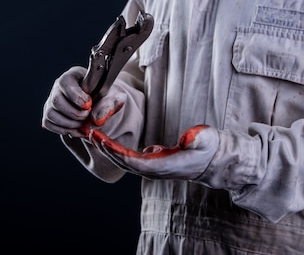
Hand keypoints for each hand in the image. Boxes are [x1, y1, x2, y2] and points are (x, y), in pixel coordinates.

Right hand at [41, 66, 126, 137]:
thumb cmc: (107, 97)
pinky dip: (64, 130)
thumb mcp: (113, 96)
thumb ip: (108, 104)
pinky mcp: (49, 114)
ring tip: (84, 124)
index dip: (75, 96)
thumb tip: (96, 118)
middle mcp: (59, 87)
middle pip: (56, 100)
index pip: (65, 82)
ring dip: (69, 124)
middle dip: (74, 113)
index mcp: (74, 75)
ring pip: (51, 113)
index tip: (88, 105)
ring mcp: (52, 100)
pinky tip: (78, 129)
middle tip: (87, 117)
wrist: (102, 105)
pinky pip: (49, 123)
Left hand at [89, 124, 218, 180]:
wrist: (213, 161)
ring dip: (108, 149)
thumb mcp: (206, 140)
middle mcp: (155, 170)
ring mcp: (153, 168)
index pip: (135, 162)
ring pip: (124, 160)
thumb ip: (196, 138)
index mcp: (164, 166)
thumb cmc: (209, 148)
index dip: (116, 152)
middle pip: (124, 162)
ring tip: (93, 134)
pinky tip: (106, 139)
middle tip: (90, 133)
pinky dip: (115, 149)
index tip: (103, 140)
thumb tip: (186, 138)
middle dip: (106, 148)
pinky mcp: (152, 162)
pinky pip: (129, 158)